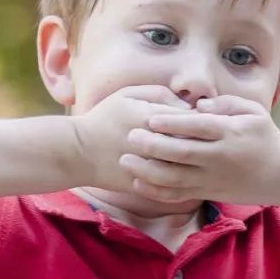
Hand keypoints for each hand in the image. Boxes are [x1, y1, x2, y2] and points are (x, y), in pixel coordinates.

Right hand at [71, 86, 192, 190]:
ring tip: (192, 157)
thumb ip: (159, 93)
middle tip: (202, 140)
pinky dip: (181, 179)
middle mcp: (151, 143)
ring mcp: (147, 166)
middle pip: (192, 143)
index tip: (199, 122)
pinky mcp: (144, 185)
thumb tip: (186, 104)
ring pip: (185, 166)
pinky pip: (172, 185)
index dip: (200, 120)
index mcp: (149, 117)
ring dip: (192, 162)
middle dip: (200, 141)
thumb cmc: (104, 119)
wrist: (77, 152)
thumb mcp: (127, 95)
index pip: (191, 118)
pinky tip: (181, 172)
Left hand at [119, 95, 279, 204]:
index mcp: (230, 134)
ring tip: (125, 160)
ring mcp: (212, 178)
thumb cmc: (264, 136)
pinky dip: (156, 191)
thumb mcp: (253, 112)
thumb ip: (226, 103)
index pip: (197, 128)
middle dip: (153, 145)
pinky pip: (178, 195)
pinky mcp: (208, 193)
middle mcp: (220, 158)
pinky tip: (137, 183)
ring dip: (148, 171)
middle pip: (181, 153)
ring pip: (175, 178)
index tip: (151, 118)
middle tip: (130, 136)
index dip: (172, 123)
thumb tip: (198, 104)